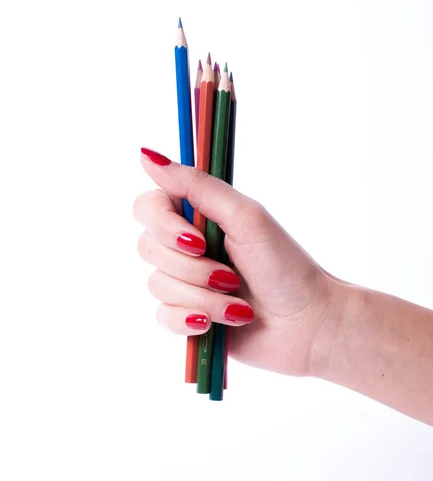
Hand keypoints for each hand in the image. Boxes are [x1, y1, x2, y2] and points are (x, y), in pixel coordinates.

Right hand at [133, 147, 346, 377]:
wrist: (307, 326)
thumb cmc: (285, 268)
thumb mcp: (245, 217)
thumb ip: (197, 186)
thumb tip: (147, 154)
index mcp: (201, 216)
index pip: (148, 206)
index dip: (163, 224)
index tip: (197, 239)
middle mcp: (187, 245)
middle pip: (147, 247)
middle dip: (192, 268)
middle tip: (231, 276)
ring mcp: (186, 282)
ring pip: (157, 285)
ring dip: (203, 298)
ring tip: (238, 305)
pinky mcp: (186, 316)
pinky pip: (163, 316)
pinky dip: (192, 321)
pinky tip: (217, 325)